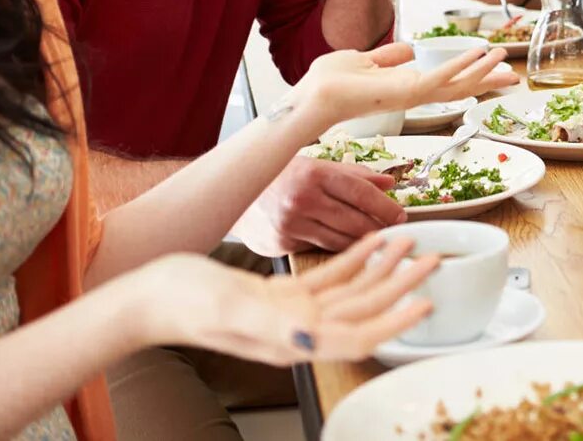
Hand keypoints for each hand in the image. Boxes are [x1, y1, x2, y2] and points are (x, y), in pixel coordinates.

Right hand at [132, 232, 437, 364]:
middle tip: (433, 260)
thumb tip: (311, 340)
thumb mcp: (230, 310)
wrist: (149, 296)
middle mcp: (299, 331)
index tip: (425, 301)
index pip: (358, 336)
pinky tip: (373, 242)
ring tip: (412, 242)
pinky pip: (329, 278)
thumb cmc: (182, 304)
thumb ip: (273, 327)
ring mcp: (291, 313)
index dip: (394, 321)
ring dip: (384, 268)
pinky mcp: (281, 296)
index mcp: (292, 341)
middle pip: (365, 310)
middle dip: (402, 286)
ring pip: (352, 292)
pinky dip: (355, 259)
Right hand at [235, 155, 406, 254]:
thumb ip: (355, 175)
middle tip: (395, 230)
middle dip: (380, 227)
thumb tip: (389, 183)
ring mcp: (291, 224)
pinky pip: (322, 249)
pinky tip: (350, 246)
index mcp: (313, 173)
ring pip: (341, 240)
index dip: (385, 206)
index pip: (360, 191)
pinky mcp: (283, 244)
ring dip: (364, 242)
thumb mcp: (316, 165)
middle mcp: (302, 199)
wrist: (235, 197)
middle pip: (354, 220)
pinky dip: (339, 248)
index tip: (401, 215)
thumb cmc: (280, 178)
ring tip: (378, 239)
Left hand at [297, 44, 508, 130]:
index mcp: (405, 87)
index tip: (489, 65)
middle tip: (513, 75)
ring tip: (504, 56)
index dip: (469, 74)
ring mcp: (413, 95)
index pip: (446, 82)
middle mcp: (414, 94)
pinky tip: (480, 56)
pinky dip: (463, 67)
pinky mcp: (408, 92)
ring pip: (458, 84)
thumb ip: (389, 57)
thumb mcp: (366, 60)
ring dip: (482, 70)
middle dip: (487, 80)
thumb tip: (410, 49)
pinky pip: (443, 78)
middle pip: (460, 88)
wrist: (314, 95)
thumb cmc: (331, 81)